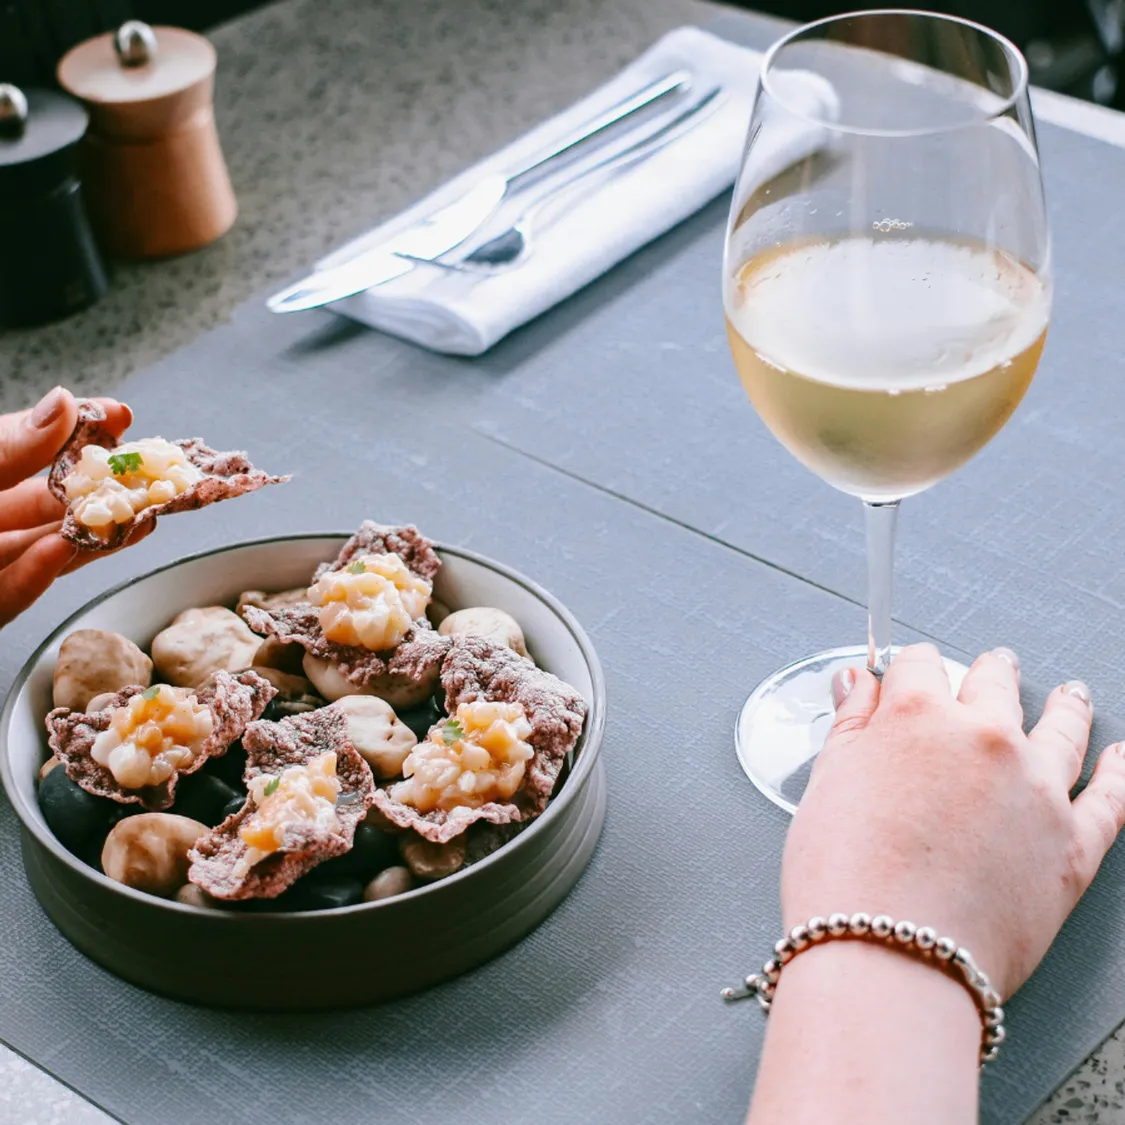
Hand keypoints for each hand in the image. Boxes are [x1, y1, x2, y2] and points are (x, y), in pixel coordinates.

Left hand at [0, 387, 134, 628]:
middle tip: (149, 478)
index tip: (120, 414)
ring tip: (136, 518)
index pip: (30, 444)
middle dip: (102, 490)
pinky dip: (40, 573)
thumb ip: (7, 448)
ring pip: (44, 547)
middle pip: (48, 499)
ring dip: (91, 534)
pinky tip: (65, 550)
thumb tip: (64, 402)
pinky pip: (13, 592)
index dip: (77, 430)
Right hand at [782, 643, 1124, 999]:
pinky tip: (1117, 756)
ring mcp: (1038, 787)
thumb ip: (850, 725)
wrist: (892, 958)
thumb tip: (855, 682)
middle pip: (993, 682)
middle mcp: (985, 737)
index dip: (912, 667)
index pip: (919, 664)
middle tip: (993, 666)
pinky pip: (1111, 796)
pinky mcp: (1075, 843)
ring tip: (1069, 694)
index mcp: (918, 715)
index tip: (912, 671)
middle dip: (989, 671)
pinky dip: (1117, 770)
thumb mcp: (828, 785)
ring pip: (1062, 725)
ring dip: (1065, 704)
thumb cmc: (847, 879)